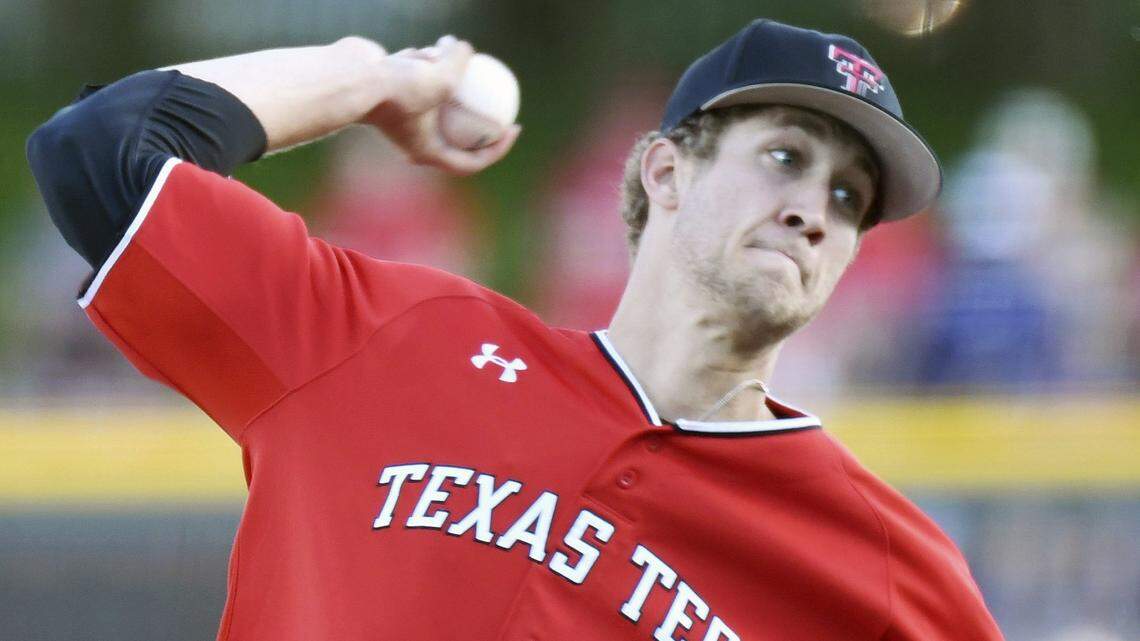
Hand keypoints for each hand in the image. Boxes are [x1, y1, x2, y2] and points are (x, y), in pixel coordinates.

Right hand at [364, 35, 520, 174]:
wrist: (350, 79)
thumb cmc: (396, 89)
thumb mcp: (443, 78)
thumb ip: (461, 63)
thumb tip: (468, 49)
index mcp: (427, 152)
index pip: (470, 161)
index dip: (497, 149)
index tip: (512, 127)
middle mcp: (414, 137)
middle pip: (457, 130)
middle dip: (476, 111)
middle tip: (497, 96)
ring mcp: (403, 115)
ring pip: (437, 98)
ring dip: (447, 76)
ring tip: (452, 56)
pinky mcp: (393, 94)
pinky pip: (418, 80)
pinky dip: (425, 67)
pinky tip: (427, 49)